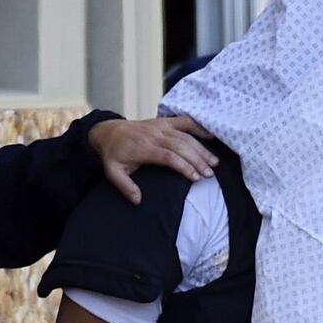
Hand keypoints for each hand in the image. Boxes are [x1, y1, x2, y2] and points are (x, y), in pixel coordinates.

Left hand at [88, 116, 217, 204]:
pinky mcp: (164, 121)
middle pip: (181, 146)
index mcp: (144, 148)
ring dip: (201, 149)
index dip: (184, 166)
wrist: (108, 131)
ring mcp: (160, 127)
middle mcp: (154, 135)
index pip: (168, 156)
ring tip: (214, 162)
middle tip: (209, 174)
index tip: (196, 177)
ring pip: (185, 136)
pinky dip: (198, 127)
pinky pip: (184, 121)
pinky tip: (210, 136)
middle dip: (197, 160)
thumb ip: (125, 187)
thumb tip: (138, 201)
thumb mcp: (113, 172)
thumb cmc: (113, 154)